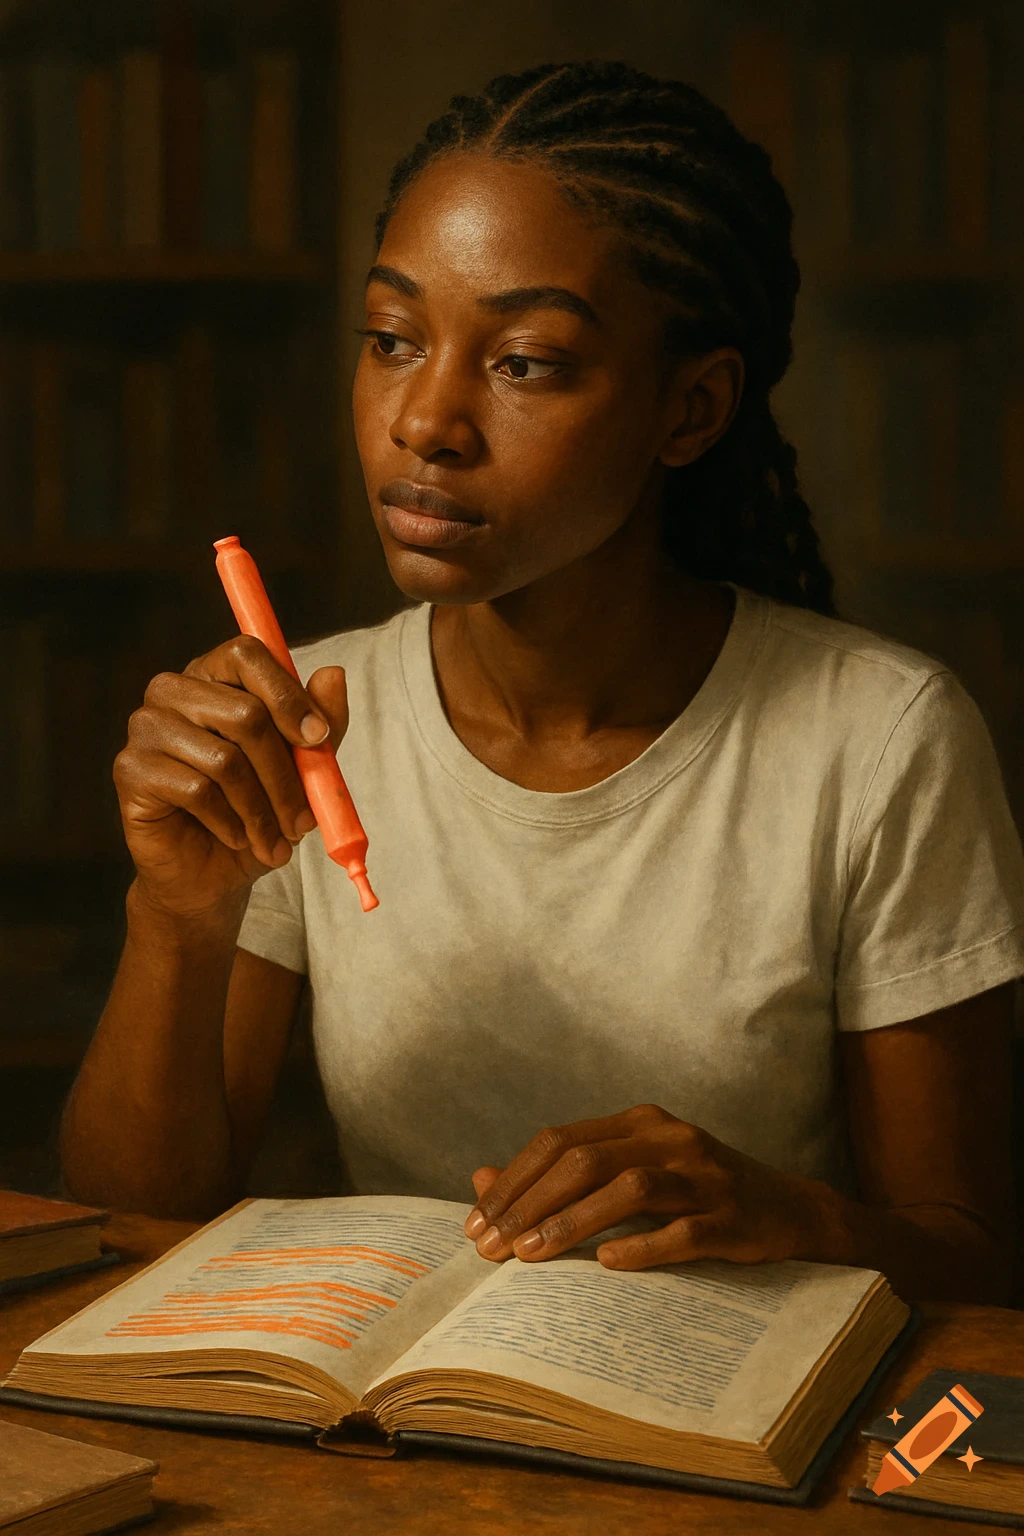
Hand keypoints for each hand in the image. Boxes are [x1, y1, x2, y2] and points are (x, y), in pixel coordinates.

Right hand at [113, 638, 348, 919]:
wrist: (210, 874)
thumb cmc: (256, 813)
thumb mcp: (303, 771)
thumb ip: (321, 724)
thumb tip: (334, 675)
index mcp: (214, 676)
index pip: (247, 654)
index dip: (288, 695)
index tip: (319, 739)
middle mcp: (173, 690)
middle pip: (245, 714)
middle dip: (285, 777)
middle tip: (305, 821)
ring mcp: (146, 726)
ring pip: (225, 760)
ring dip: (262, 811)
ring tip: (275, 842)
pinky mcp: (130, 768)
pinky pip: (195, 791)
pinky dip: (229, 823)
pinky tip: (238, 838)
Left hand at [464, 1104, 826, 1270]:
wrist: (791, 1209)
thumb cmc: (696, 1193)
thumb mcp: (631, 1171)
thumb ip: (562, 1174)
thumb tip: (480, 1180)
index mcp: (640, 1122)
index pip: (560, 1139)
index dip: (513, 1179)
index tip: (477, 1222)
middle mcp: (670, 1138)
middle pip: (586, 1159)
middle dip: (530, 1203)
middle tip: (492, 1248)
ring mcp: (704, 1177)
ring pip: (629, 1188)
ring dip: (573, 1223)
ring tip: (531, 1257)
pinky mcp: (732, 1218)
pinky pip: (682, 1232)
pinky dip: (641, 1248)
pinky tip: (607, 1267)